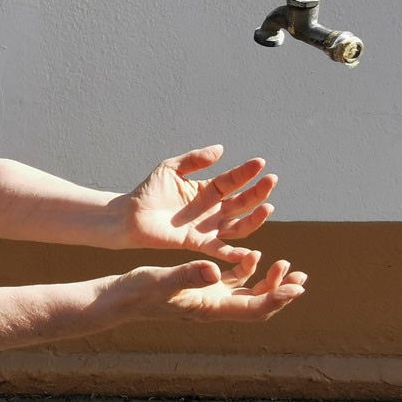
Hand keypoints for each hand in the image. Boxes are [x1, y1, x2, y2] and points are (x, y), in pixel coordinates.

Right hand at [123, 252, 306, 323]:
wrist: (123, 297)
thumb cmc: (140, 291)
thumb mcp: (163, 280)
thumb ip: (189, 275)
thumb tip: (216, 272)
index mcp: (211, 308)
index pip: (253, 309)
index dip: (277, 300)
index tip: (296, 288)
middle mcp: (216, 307)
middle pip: (259, 306)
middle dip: (282, 293)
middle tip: (301, 278)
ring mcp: (210, 299)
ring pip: (250, 295)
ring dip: (270, 283)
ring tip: (287, 266)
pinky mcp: (203, 289)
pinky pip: (234, 284)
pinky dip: (248, 271)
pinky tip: (253, 256)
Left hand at [124, 145, 276, 261]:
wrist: (130, 215)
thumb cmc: (150, 190)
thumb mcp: (172, 168)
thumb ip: (195, 159)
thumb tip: (221, 148)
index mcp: (208, 190)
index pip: (233, 180)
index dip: (246, 172)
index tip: (260, 162)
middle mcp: (212, 209)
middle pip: (241, 202)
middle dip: (258, 192)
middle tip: (272, 180)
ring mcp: (207, 227)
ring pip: (239, 226)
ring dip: (255, 219)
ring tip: (268, 208)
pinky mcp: (197, 243)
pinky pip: (219, 249)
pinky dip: (234, 253)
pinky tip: (250, 253)